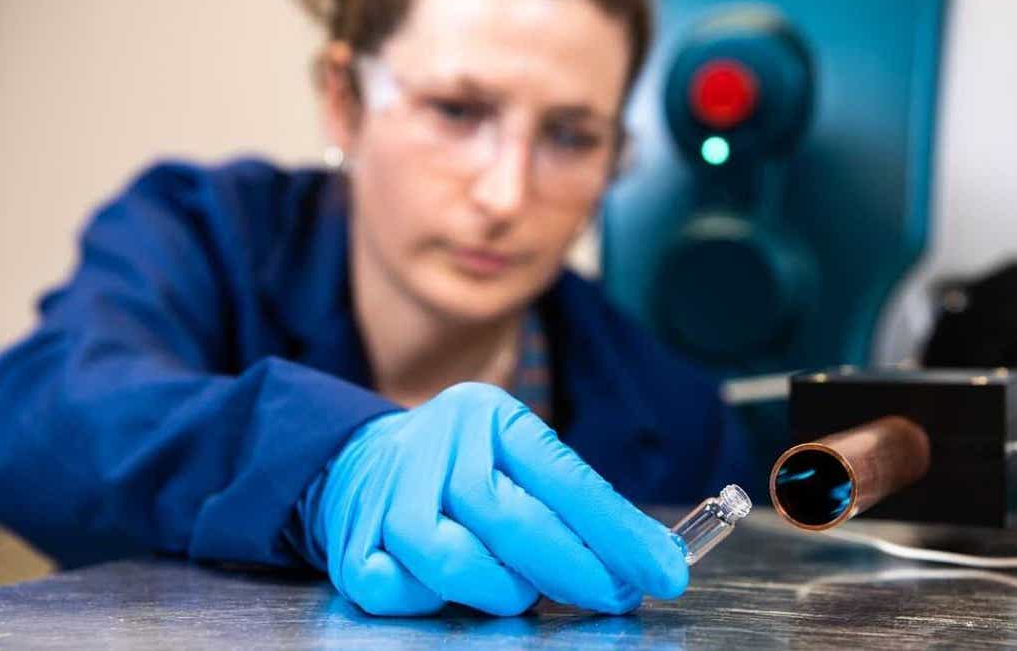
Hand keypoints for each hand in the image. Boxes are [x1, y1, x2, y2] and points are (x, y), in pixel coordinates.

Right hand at [300, 382, 687, 615]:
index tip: (663, 573)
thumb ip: (573, 505)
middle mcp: (437, 445)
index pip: (564, 477)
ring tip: (518, 589)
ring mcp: (389, 494)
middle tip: (612, 595)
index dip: (618, 532)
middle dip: (575, 569)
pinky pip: (403, 590)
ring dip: (501, 590)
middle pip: (512, 518)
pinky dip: (434, 600)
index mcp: (489, 416)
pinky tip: (448, 585)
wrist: (357, 465)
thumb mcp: (516, 460)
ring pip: (456, 560)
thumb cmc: (461, 472)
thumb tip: (650, 561)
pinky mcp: (353, 545)